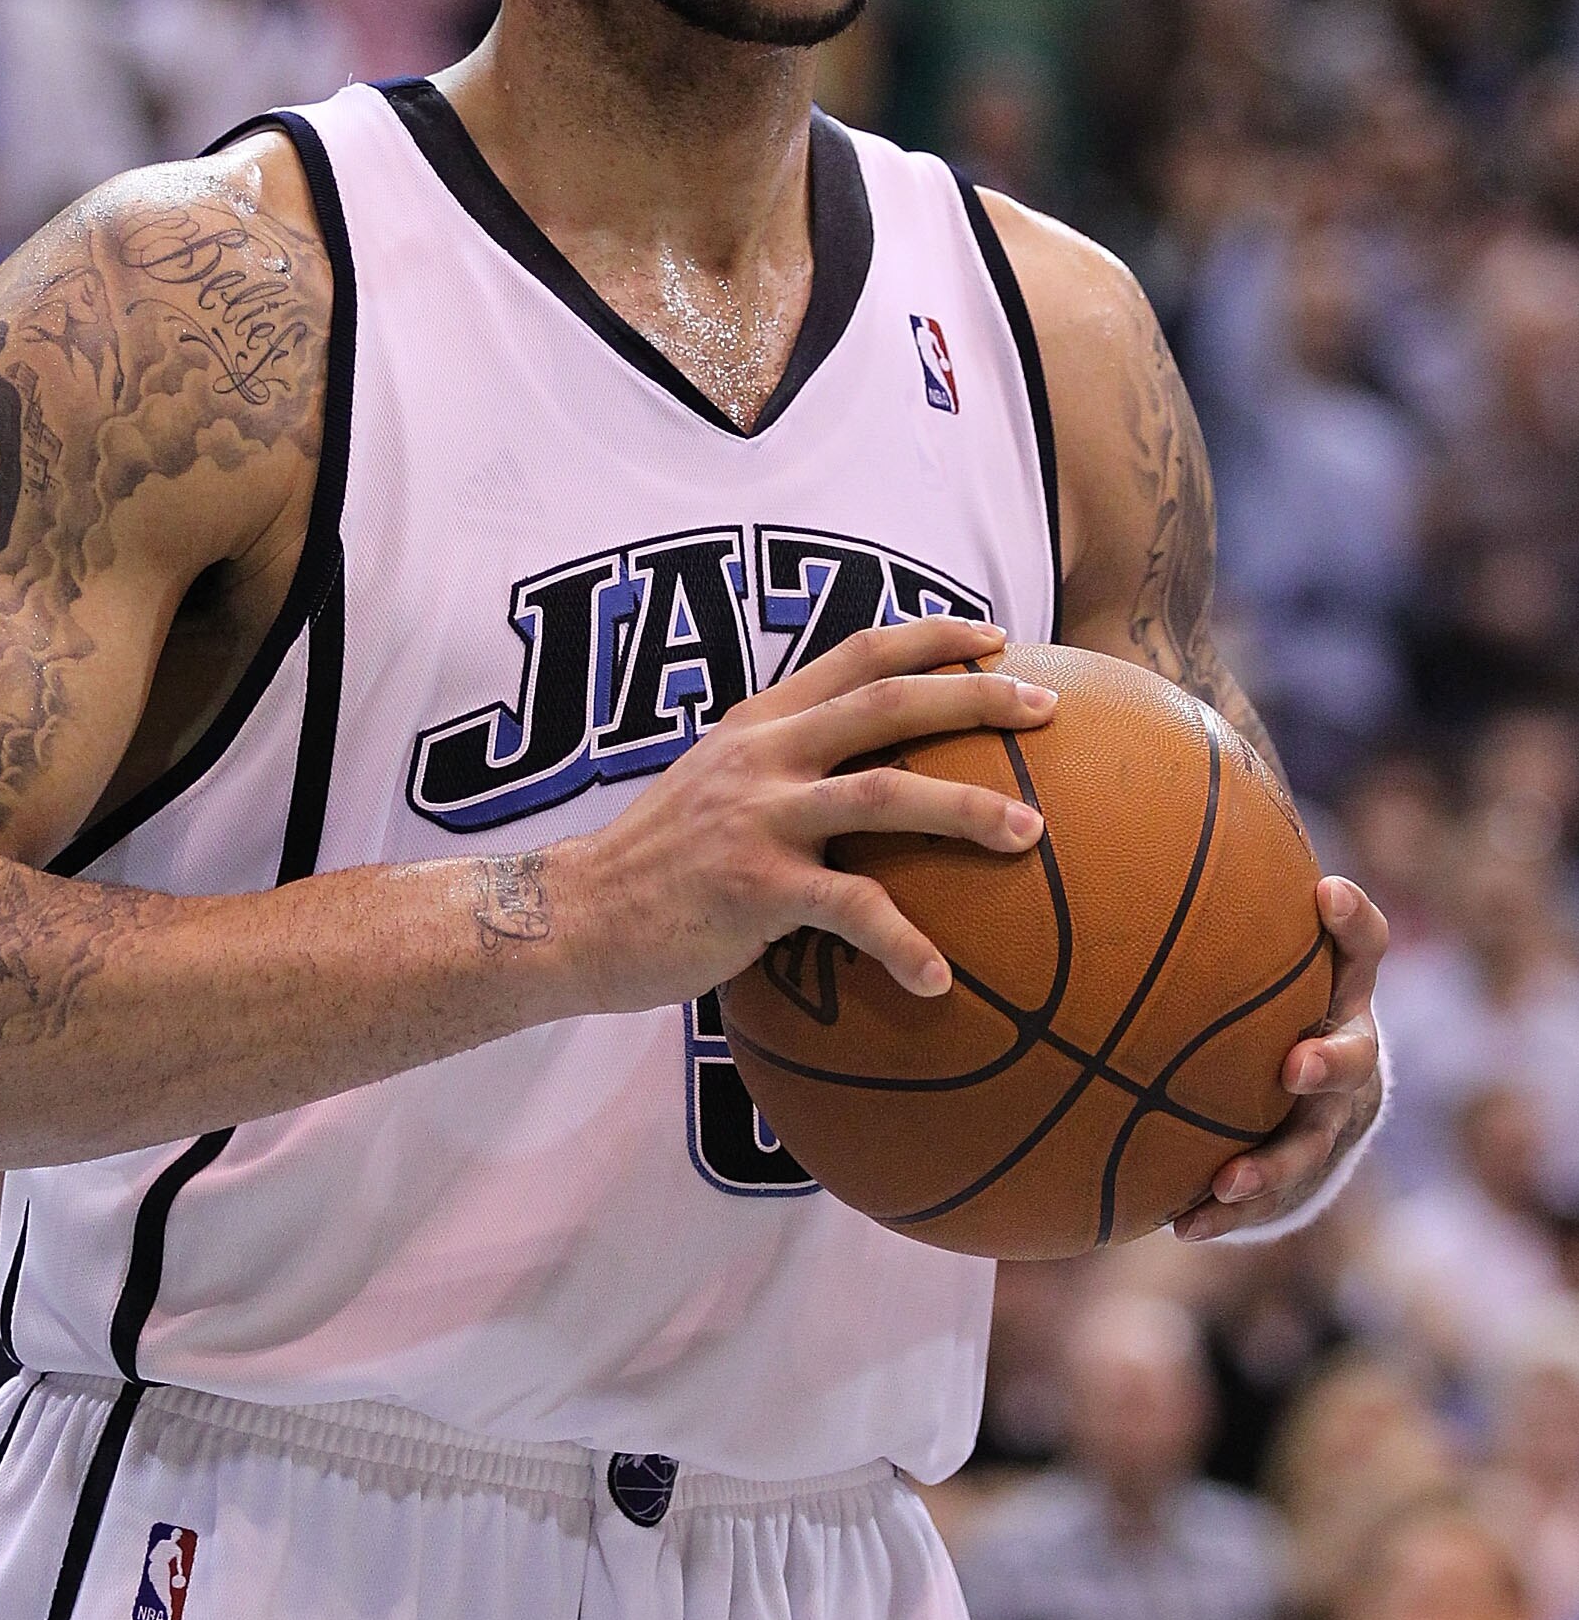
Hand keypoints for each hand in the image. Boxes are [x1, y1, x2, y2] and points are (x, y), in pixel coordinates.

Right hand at [563, 617, 1054, 1014]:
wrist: (572, 917)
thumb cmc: (654, 868)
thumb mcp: (713, 789)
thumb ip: (777, 769)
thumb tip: (858, 782)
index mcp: (759, 724)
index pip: (857, 654)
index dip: (932, 637)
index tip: (997, 637)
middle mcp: (763, 755)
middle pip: (888, 703)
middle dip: (977, 696)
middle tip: (1048, 708)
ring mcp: (759, 816)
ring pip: (886, 792)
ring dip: (968, 807)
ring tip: (1032, 834)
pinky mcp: (755, 886)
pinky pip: (851, 909)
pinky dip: (903, 944)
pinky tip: (940, 982)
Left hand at [1176, 875, 1387, 1239]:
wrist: (1286, 1078)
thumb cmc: (1248, 982)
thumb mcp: (1236, 934)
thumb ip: (1200, 884)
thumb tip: (1124, 795)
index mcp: (1333, 986)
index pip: (1359, 946)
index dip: (1351, 922)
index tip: (1325, 892)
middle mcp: (1339, 1046)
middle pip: (1353, 1056)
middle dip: (1328, 1060)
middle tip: (1294, 1063)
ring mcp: (1321, 1116)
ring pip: (1311, 1143)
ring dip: (1271, 1163)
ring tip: (1228, 1178)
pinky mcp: (1289, 1167)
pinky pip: (1257, 1194)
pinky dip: (1221, 1211)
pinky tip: (1176, 1226)